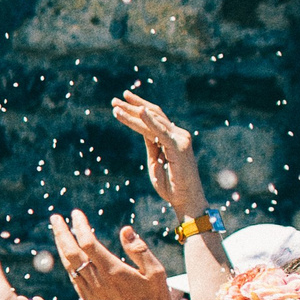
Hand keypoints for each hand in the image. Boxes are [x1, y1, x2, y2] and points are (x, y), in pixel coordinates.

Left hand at [51, 211, 174, 299]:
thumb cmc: (154, 299)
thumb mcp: (156, 273)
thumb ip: (140, 250)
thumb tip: (125, 230)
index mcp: (113, 271)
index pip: (89, 244)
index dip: (80, 227)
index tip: (76, 213)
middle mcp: (97, 281)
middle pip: (71, 254)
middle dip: (62, 233)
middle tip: (55, 217)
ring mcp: (90, 292)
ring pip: (69, 266)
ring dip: (61, 247)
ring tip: (58, 231)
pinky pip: (72, 278)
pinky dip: (66, 262)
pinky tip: (66, 255)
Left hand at [109, 91, 209, 217]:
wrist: (185, 199)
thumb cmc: (170, 184)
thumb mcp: (155, 161)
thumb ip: (151, 144)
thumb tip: (143, 130)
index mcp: (172, 137)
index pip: (154, 117)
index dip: (137, 108)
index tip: (122, 101)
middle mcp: (178, 134)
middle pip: (153, 114)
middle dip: (132, 106)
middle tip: (114, 100)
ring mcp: (179, 139)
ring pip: (153, 121)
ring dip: (133, 112)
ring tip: (116, 106)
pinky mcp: (178, 147)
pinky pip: (161, 131)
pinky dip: (150, 121)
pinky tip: (140, 111)